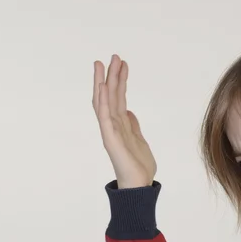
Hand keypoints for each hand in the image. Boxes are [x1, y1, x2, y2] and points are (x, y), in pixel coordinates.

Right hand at [92, 55, 156, 188]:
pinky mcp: (110, 138)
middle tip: (114, 56)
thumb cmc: (139, 167)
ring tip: (102, 64)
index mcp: (121, 125)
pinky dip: (102, 101)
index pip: (119, 98)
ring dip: (103, 82)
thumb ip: (133, 125)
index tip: (123, 64)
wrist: (139, 185)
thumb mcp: (139, 140)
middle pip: (111, 95)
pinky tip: (101, 86)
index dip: (120, 81)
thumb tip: (128, 111)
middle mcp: (113, 125)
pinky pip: (104, 116)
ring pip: (104, 102)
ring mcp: (110, 131)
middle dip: (112, 75)